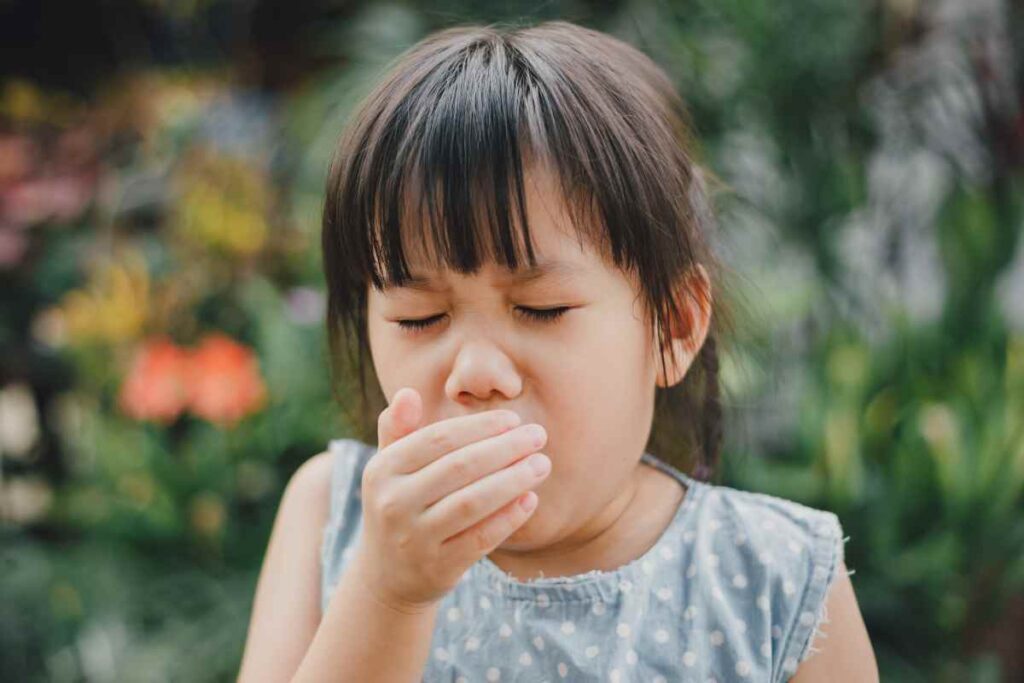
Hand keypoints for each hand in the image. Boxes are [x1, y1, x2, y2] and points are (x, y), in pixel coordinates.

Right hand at [348, 387, 550, 613]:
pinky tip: (531, 499)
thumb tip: (408, 392)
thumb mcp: (388, 469)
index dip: (479, 427)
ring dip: (513, 480)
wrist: (386, 577)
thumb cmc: (399, 506)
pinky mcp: (437, 568)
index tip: (514, 419)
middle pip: (459, 468)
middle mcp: (393, 503)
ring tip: (542, 464)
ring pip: (472, 503)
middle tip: (539, 436)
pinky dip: (508, 518)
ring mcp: (414, 539)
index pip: (438, 439)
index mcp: (382, 470)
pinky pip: (480, 539)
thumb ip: (398, 429)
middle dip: (505, 448)